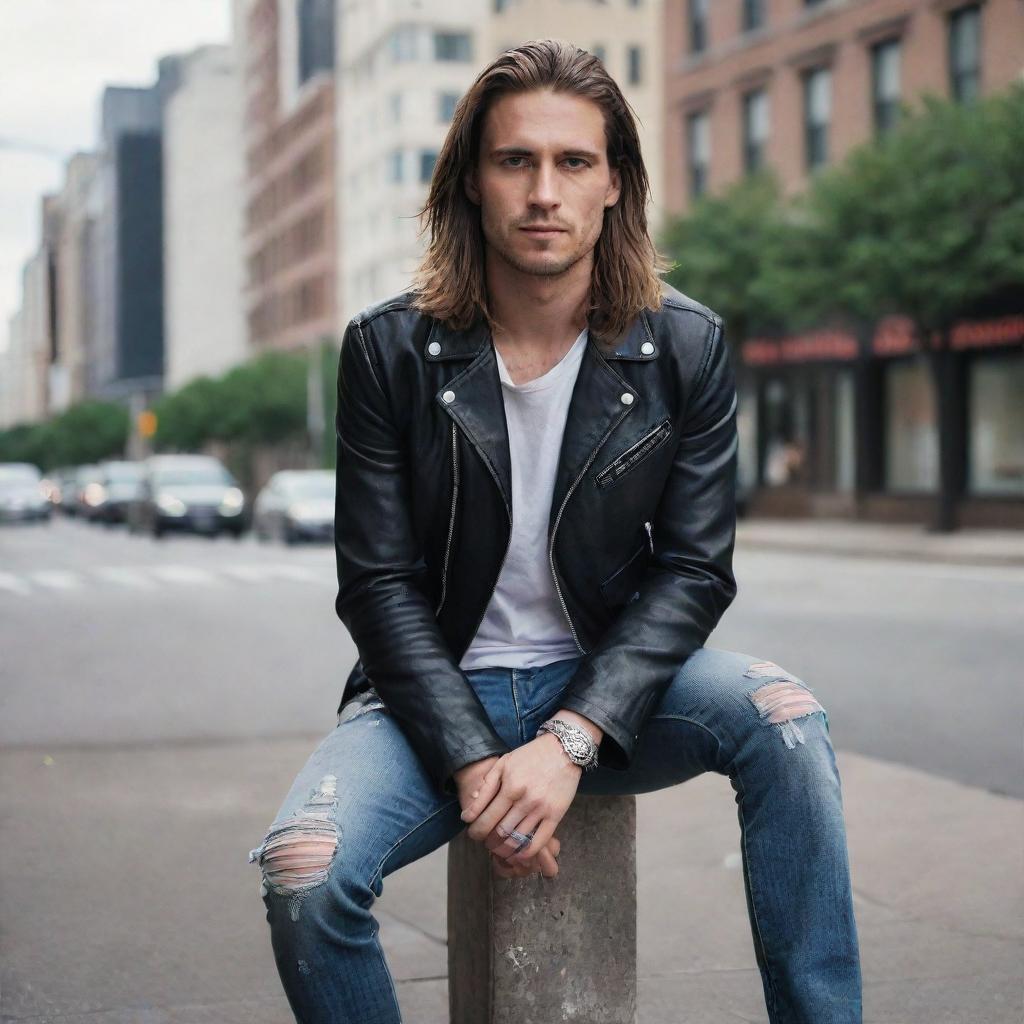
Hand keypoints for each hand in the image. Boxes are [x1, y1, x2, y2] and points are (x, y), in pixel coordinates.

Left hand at [454, 755, 561, 877]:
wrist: (563, 749)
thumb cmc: (530, 756)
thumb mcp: (504, 763)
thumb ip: (486, 787)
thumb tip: (469, 813)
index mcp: (510, 786)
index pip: (486, 818)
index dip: (476, 831)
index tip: (473, 834)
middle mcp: (525, 799)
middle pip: (500, 832)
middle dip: (488, 842)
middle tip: (486, 843)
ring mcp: (541, 808)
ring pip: (518, 840)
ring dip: (505, 850)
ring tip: (500, 849)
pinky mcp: (556, 815)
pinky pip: (540, 841)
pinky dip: (527, 853)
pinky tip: (519, 854)